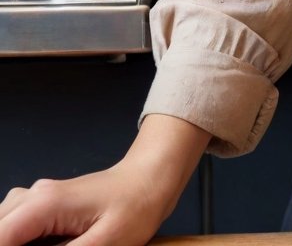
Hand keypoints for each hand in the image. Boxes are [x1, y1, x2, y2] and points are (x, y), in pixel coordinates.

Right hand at [0, 115, 209, 245]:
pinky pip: (15, 226)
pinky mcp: (43, 205)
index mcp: (44, 205)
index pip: (0, 237)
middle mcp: (33, 197)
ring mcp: (36, 198)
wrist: (153, 176)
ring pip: (3, 226)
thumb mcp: (104, 244)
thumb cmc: (136, 206)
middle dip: (7, 245)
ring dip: (12, 242)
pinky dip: (18, 240)